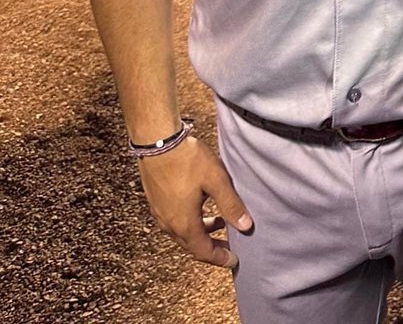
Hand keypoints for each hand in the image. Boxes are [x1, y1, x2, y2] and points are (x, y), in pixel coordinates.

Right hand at [138, 135, 252, 269]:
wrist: (157, 141)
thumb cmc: (187, 159)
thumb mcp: (216, 180)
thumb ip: (231, 204)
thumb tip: (246, 226)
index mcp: (184, 224)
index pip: (203, 251)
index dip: (220, 258)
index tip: (234, 260)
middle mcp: (169, 223)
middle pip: (192, 245)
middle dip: (212, 246)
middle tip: (229, 244)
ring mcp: (160, 212)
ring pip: (183, 232)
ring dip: (202, 231)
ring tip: (220, 221)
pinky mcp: (157, 201)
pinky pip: (175, 220)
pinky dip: (191, 221)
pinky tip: (201, 205)